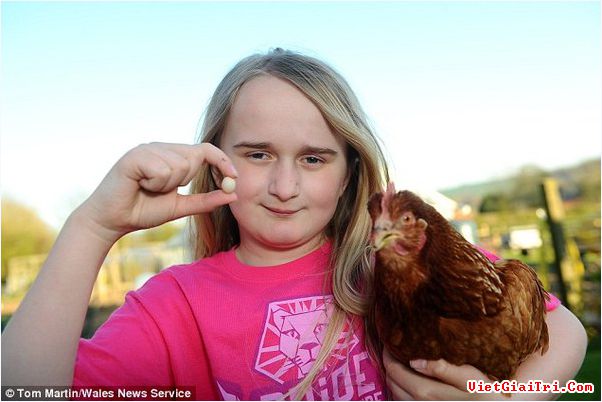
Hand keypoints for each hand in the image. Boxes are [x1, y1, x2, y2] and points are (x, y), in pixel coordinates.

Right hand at [78, 142, 237, 243]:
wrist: (112, 221)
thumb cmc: (144, 211)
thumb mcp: (180, 207)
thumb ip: (205, 201)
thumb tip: (234, 195)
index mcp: (172, 155)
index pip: (205, 150)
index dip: (222, 161)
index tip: (234, 178)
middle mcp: (161, 147)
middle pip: (194, 157)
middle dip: (184, 181)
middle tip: (161, 190)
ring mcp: (147, 148)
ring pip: (179, 165)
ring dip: (166, 185)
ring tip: (147, 188)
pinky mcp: (134, 155)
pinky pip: (162, 170)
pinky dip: (155, 184)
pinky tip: (140, 185)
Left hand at [383, 349, 499, 399]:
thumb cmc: (489, 395)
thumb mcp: (471, 378)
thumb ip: (442, 368)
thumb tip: (414, 360)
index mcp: (427, 392)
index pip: (394, 371)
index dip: (388, 355)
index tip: (390, 341)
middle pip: (391, 383)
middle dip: (390, 365)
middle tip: (395, 349)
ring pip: (395, 396)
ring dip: (394, 380)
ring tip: (401, 363)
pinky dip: (401, 392)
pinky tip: (411, 382)